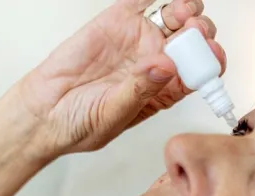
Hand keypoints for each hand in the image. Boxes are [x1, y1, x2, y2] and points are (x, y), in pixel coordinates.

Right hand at [18, 0, 224, 154]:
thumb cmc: (80, 123)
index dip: (210, 61)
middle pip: (194, 42)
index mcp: (165, 92)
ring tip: (182, 12)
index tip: (211, 53)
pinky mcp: (118, 21)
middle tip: (194, 31)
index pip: (200, 73)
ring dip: (187, 10)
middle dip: (201, 33)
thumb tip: (167, 67)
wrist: (43, 112)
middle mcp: (158, 64)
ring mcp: (140, 40)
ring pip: (177, 18)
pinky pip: (143, 1)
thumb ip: (140, 90)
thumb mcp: (113, 115)